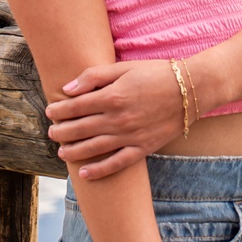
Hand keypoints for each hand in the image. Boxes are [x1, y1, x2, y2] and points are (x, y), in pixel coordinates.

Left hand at [46, 59, 185, 179]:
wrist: (192, 89)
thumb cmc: (156, 74)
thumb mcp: (124, 67)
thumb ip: (94, 76)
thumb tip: (67, 89)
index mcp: (112, 96)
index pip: (76, 107)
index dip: (59, 110)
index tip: (50, 112)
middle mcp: (118, 119)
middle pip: (80, 129)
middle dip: (62, 132)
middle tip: (51, 133)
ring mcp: (130, 136)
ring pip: (94, 148)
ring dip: (74, 151)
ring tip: (61, 152)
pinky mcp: (143, 148)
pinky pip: (117, 163)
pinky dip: (99, 170)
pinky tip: (84, 173)